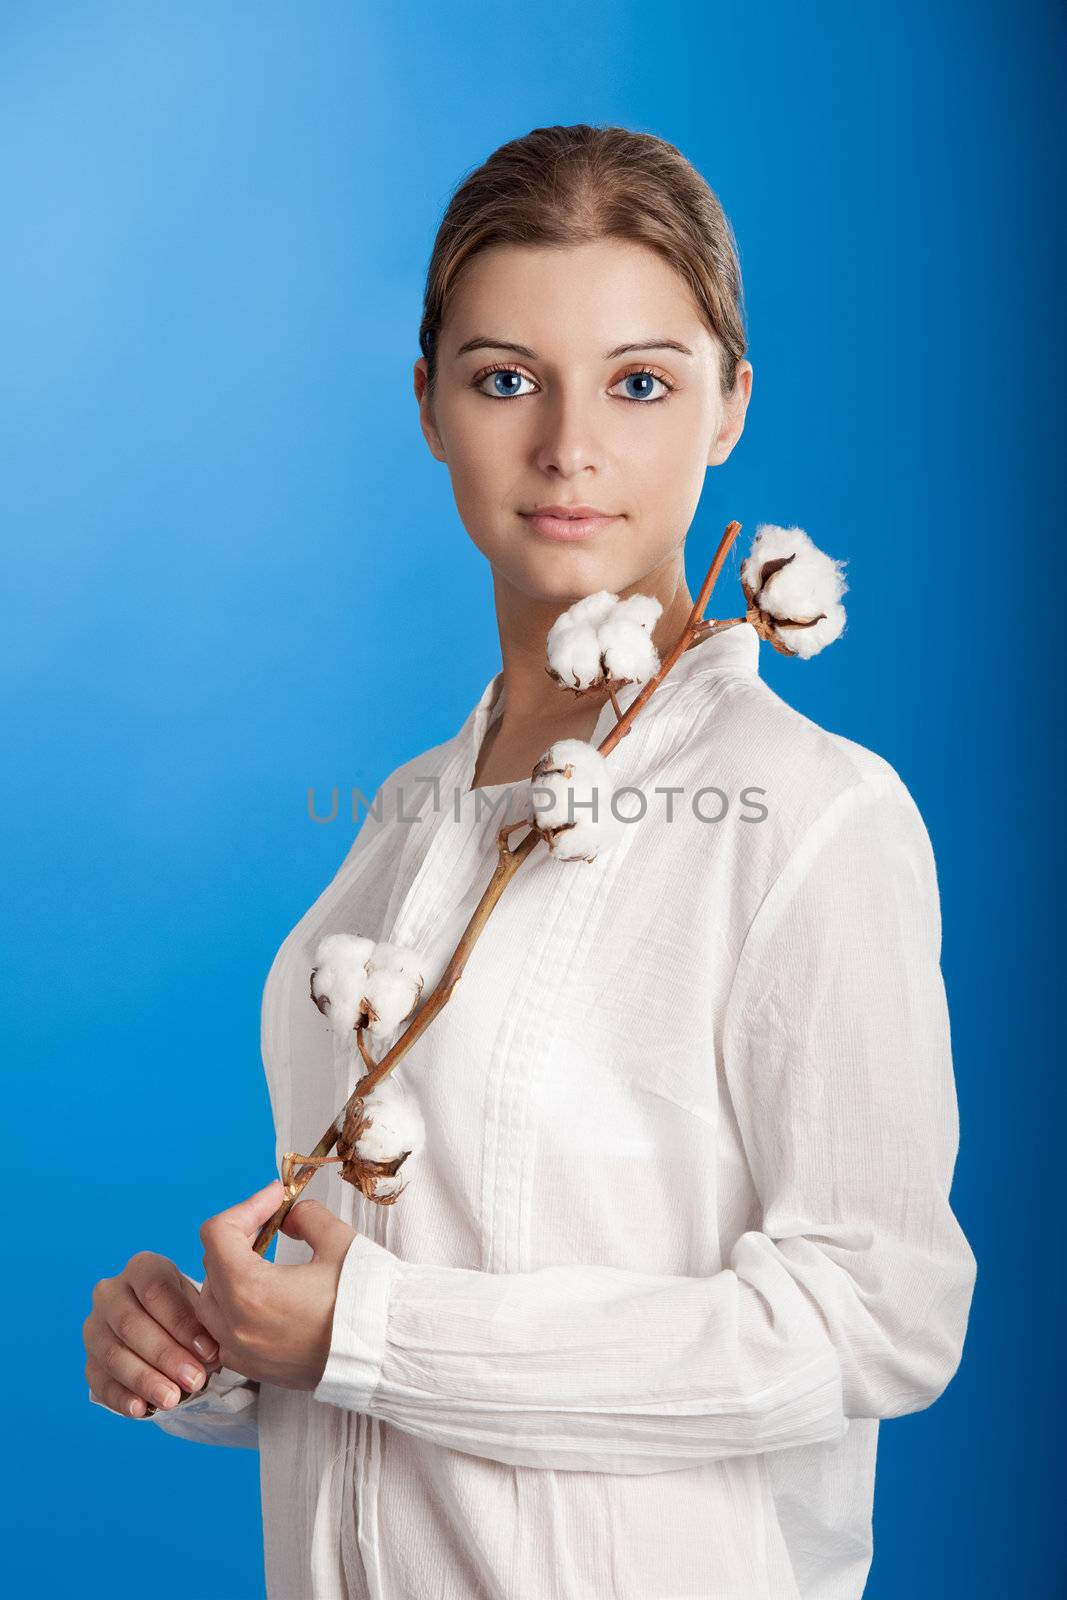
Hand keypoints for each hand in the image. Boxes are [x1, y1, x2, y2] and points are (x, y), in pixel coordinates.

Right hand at [84, 1252, 220, 1417]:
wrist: (167, 1331)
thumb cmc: (188, 1315)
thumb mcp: (200, 1306)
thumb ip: (204, 1323)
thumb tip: (209, 1352)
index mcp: (141, 1268)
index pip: (155, 1290)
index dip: (181, 1322)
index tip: (208, 1350)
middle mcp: (110, 1292)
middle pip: (131, 1324)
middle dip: (165, 1355)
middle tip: (195, 1380)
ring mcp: (94, 1327)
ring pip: (113, 1354)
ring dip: (144, 1380)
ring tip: (172, 1399)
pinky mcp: (88, 1360)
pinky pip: (99, 1381)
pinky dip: (120, 1397)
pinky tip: (140, 1409)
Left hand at [195, 1179, 357, 1392]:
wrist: (385, 1354)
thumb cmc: (365, 1302)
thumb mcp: (339, 1240)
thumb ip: (306, 1217)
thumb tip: (288, 1218)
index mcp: (250, 1291)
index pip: (218, 1234)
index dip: (246, 1207)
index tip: (275, 1199)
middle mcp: (235, 1326)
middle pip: (211, 1264)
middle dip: (239, 1235)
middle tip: (273, 1221)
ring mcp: (241, 1352)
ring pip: (211, 1301)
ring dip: (230, 1272)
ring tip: (264, 1256)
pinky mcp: (254, 1368)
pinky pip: (223, 1332)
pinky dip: (234, 1307)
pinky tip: (264, 1295)